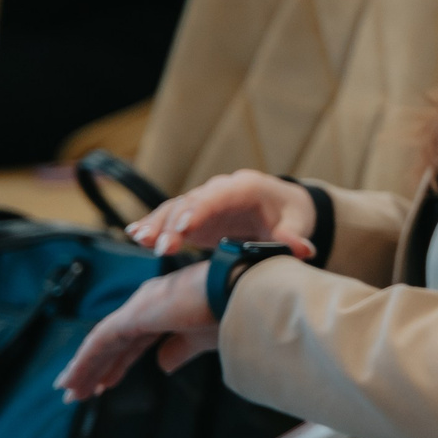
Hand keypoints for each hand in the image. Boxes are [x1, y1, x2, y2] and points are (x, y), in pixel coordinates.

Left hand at [54, 263, 218, 400]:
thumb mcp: (203, 339)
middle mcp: (147, 304)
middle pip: (112, 342)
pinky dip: (85, 361)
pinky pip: (101, 342)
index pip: (132, 341)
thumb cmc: (232, 310)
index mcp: (165, 309)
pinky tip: (73, 378)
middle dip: (95, 368)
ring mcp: (138, 308)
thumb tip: (161, 365)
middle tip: (78, 390)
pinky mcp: (133, 316)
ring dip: (84, 368)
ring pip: (102, 343)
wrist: (240, 293)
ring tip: (69, 391)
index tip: (105, 383)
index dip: (117, 363)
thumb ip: (179, 351)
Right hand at [129, 171, 316, 258]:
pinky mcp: (193, 216)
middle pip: (191, 202)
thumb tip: (303, 249)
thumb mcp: (295, 223)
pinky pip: (170, 217)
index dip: (201, 210)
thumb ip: (292, 236)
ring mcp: (203, 203)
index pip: (218, 196)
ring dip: (157, 224)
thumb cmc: (289, 214)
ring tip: (139, 239)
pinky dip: (153, 225)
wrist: (282, 208)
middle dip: (174, 223)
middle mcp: (218, 191)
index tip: (185, 228)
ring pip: (175, 209)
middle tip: (161, 246)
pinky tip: (135, 235)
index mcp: (244, 188)